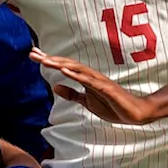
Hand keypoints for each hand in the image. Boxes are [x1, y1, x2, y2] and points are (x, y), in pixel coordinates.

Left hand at [30, 48, 160, 124]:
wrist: (135, 114)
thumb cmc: (113, 106)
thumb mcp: (87, 102)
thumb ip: (72, 94)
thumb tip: (55, 86)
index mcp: (85, 79)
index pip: (64, 67)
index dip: (49, 61)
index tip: (33, 55)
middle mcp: (91, 76)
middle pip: (67, 64)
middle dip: (50, 59)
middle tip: (32, 53)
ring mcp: (99, 81)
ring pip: (77, 69)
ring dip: (60, 64)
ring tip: (45, 60)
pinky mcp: (106, 89)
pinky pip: (89, 81)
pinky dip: (77, 76)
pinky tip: (65, 72)